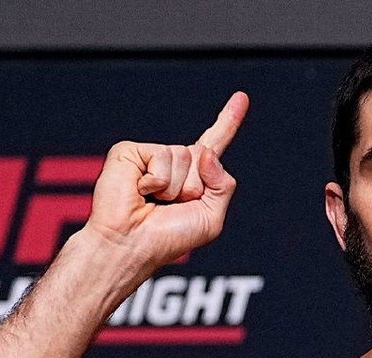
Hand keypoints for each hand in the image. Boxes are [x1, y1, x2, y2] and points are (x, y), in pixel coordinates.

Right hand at [84, 91, 249, 278]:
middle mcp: (172, 163)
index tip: (241, 97)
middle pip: (204, 156)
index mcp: (192, 178)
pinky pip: (163, 157)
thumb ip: (223, 186)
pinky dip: (157, 181)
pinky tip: (140, 192)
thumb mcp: (210, 219)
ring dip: (175, 187)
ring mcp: (151, 156)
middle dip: (195, 187)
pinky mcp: (130, 152)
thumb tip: (206, 153)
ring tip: (153, 202)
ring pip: (185, 156)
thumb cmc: (167, 239)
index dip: (228, 121)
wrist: (131, 245)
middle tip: (169, 207)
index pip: (214, 144)